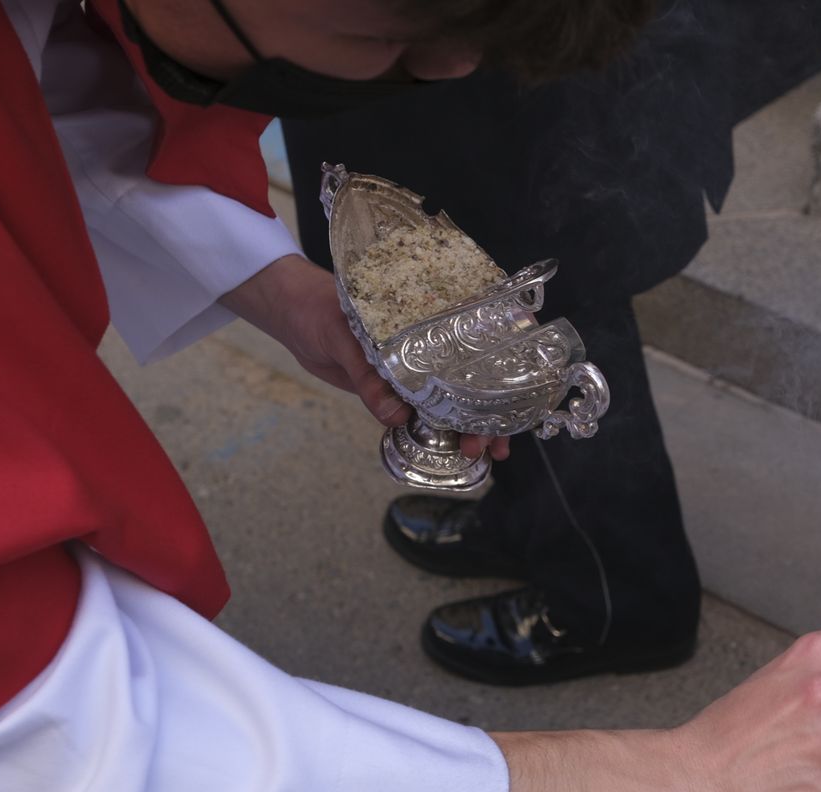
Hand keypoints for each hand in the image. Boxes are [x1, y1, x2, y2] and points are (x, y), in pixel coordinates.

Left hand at [220, 255, 508, 459]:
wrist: (292, 317)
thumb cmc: (320, 308)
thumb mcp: (343, 339)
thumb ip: (368, 376)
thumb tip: (395, 415)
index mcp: (431, 317)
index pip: (487, 335)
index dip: (514, 363)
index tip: (527, 391)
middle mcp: (433, 344)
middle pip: (478, 378)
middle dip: (493, 413)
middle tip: (493, 444)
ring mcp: (418, 369)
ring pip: (457, 400)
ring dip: (472, 427)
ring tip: (481, 454)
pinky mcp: (397, 389)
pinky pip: (425, 413)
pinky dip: (441, 432)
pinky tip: (455, 450)